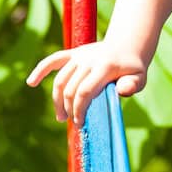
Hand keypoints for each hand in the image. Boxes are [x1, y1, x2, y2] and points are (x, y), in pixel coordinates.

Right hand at [26, 41, 147, 122]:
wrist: (127, 47)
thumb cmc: (132, 68)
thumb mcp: (140, 77)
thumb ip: (132, 84)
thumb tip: (123, 91)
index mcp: (104, 66)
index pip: (85, 91)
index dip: (79, 109)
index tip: (80, 123)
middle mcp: (89, 59)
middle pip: (71, 88)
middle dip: (70, 109)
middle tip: (74, 123)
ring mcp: (79, 55)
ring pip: (60, 80)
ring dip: (57, 100)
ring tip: (61, 116)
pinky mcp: (73, 54)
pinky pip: (53, 60)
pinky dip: (40, 70)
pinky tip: (31, 83)